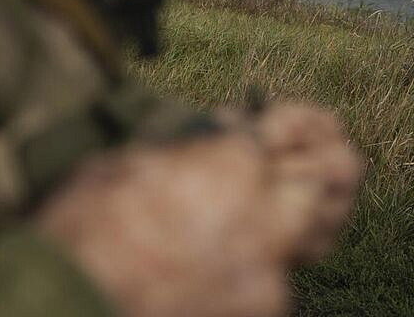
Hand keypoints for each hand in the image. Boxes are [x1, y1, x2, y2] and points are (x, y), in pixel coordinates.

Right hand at [35, 113, 357, 316]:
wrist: (75, 300)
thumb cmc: (84, 226)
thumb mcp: (129, 163)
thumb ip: (188, 148)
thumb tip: (218, 138)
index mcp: (230, 166)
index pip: (285, 127)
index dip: (288, 117)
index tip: (276, 116)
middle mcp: (268, 216)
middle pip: (338, 175)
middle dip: (331, 154)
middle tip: (326, 144)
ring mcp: (272, 271)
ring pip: (316, 231)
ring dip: (306, 210)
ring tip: (294, 195)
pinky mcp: (263, 309)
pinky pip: (279, 273)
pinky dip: (263, 259)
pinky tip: (237, 252)